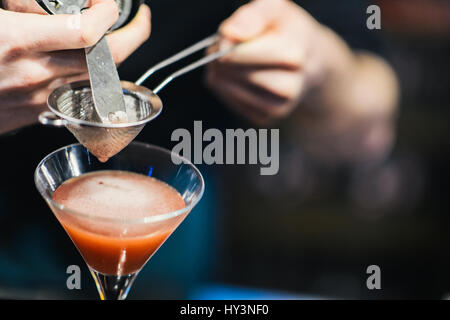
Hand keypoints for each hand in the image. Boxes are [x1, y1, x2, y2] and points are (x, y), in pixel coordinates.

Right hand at [0, 0, 150, 133]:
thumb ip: (20, 6)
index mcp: (16, 42)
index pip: (88, 30)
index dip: (109, 11)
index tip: (110, 1)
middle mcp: (34, 75)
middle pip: (107, 60)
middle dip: (134, 37)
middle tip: (139, 21)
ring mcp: (38, 100)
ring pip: (98, 81)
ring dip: (116, 60)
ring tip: (119, 39)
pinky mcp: (35, 115)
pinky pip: (76, 96)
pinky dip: (90, 79)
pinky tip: (88, 64)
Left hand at [207, 0, 330, 124]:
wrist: (310, 62)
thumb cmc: (287, 31)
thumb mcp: (275, 10)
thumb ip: (251, 16)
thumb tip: (229, 34)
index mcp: (293, 56)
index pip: (237, 55)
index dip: (224, 43)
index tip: (225, 36)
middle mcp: (288, 87)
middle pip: (231, 73)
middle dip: (220, 58)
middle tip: (223, 48)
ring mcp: (277, 107)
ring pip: (227, 89)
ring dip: (220, 73)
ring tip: (229, 60)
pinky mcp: (265, 119)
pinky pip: (231, 103)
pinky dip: (226, 88)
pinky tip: (237, 77)